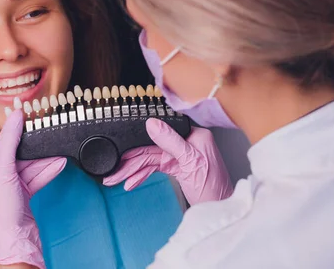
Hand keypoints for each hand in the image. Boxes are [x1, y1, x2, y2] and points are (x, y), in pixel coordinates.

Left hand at [0, 109, 66, 267]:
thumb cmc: (2, 209)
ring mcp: (7, 187)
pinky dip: (46, 172)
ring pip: (29, 167)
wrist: (15, 241)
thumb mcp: (5, 169)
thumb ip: (10, 141)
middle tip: (50, 137)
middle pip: (17, 156)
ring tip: (60, 152)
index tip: (33, 122)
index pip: (2, 145)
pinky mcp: (20, 196)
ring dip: (45, 161)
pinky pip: (34, 178)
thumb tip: (16, 116)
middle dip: (37, 151)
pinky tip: (59, 164)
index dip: (19, 136)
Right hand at [103, 118, 232, 204]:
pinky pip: (155, 167)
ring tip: (116, 178)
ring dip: (132, 170)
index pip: (161, 131)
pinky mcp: (177, 166)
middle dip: (131, 160)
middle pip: (152, 146)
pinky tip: (131, 182)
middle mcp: (186, 142)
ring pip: (150, 158)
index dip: (139, 139)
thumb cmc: (214, 189)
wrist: (219, 210)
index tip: (122, 148)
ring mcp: (180, 154)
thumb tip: (152, 123)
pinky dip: (142, 175)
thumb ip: (170, 141)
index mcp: (193, 134)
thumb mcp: (190, 162)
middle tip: (114, 169)